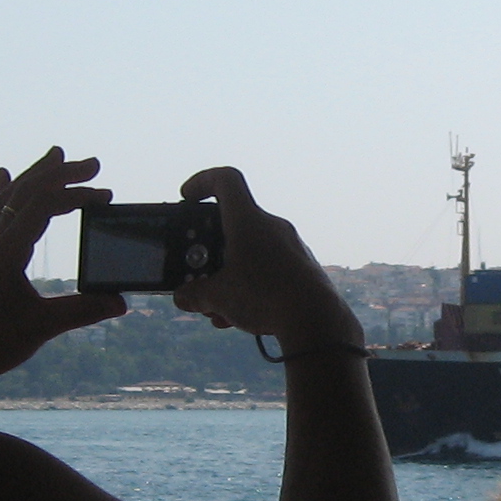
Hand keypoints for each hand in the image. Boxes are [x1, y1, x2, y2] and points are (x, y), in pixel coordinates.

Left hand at [0, 149, 127, 385]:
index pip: (42, 206)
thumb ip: (82, 312)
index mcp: (7, 253)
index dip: (76, 195)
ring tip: (57, 154)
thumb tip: (121, 301)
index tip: (106, 196)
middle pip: (27, 192)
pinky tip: (2, 174)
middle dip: (61, 173)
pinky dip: (1, 190)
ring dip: (36, 174)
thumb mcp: (42, 328)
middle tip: (94, 164)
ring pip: (10, 197)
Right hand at [172, 167, 357, 352]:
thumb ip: (194, 294)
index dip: (202, 182)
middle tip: (197, 269)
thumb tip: (184, 297)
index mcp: (247, 220)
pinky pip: (269, 270)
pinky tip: (237, 316)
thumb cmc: (265, 298)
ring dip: (229, 274)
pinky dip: (249, 286)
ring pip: (251, 252)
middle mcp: (272, 226)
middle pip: (234, 223)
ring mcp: (291, 246)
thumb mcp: (217, 297)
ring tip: (215, 305)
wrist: (316, 321)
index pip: (225, 180)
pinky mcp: (302, 268)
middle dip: (210, 248)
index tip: (188, 198)